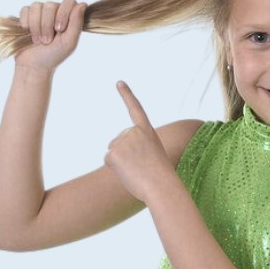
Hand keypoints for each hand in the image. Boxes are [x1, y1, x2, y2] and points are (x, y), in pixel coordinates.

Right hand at [14, 0, 87, 71]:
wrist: (33, 65)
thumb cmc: (54, 55)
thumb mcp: (69, 42)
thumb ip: (77, 23)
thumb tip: (83, 4)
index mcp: (69, 17)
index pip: (69, 1)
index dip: (63, 13)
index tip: (59, 30)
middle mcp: (55, 12)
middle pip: (51, 4)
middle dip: (47, 25)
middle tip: (47, 41)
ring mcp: (40, 13)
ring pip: (36, 6)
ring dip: (36, 26)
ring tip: (38, 40)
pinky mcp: (27, 16)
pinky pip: (25, 10)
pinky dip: (26, 22)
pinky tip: (28, 32)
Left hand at [104, 81, 175, 202]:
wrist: (161, 186)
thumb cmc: (160, 177)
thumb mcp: (153, 157)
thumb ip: (136, 150)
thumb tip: (114, 155)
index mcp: (147, 131)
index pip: (135, 109)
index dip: (127, 95)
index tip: (119, 82)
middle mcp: (134, 132)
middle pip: (119, 141)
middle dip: (125, 155)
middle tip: (142, 166)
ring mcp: (123, 140)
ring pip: (114, 152)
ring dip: (122, 163)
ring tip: (137, 170)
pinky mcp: (113, 152)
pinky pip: (108, 160)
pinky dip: (116, 169)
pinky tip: (129, 171)